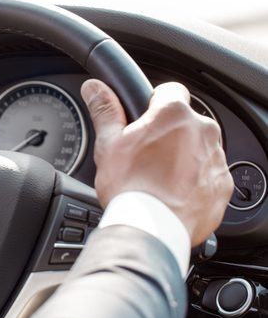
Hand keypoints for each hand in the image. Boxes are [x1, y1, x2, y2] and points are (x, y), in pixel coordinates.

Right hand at [81, 79, 232, 245]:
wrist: (151, 229)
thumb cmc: (130, 186)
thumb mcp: (109, 144)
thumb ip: (105, 111)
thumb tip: (95, 89)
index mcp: (173, 114)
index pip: (171, 90)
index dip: (155, 102)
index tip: (145, 118)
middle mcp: (202, 131)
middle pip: (185, 122)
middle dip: (168, 134)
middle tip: (145, 154)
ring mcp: (216, 159)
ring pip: (198, 147)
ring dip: (183, 156)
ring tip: (157, 177)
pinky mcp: (223, 185)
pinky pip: (209, 174)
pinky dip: (194, 180)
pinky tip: (172, 192)